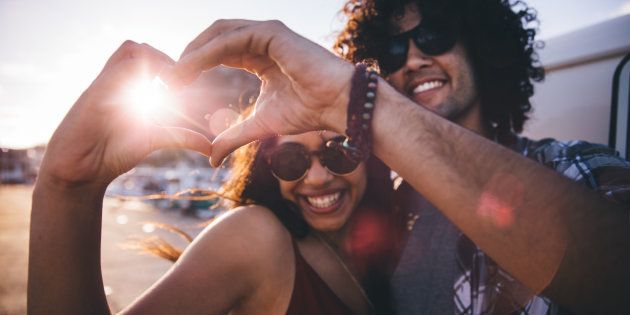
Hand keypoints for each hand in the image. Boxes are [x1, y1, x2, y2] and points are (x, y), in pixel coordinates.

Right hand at [39, 41, 211, 189]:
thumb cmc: (113, 151)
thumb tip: (210, 147)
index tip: (185, 89)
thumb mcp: (154, 139)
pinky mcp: (95, 94)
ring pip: (131, 50)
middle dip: (166, 63)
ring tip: (169, 90)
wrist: (81, 170)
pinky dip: (138, 78)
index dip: (171, 67)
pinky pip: (119, 71)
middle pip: (142, 48)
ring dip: (155, 64)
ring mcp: (104, 84)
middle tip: (180, 87)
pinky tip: (151, 99)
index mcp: (129, 85)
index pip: (151, 57)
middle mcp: (116, 80)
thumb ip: (180, 137)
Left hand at [163, 20, 354, 165]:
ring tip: (173, 75)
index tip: (171, 86)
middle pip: (212, 39)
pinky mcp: (272, 32)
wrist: (338, 106)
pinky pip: (231, 39)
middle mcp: (261, 39)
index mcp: (259, 56)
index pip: (218, 53)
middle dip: (187, 57)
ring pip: (218, 35)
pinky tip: (191, 68)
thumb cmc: (308, 112)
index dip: (193, 67)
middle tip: (165, 79)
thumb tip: (210, 158)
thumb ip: (234, 136)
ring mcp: (267, 32)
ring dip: (192, 54)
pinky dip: (208, 52)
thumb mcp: (260, 125)